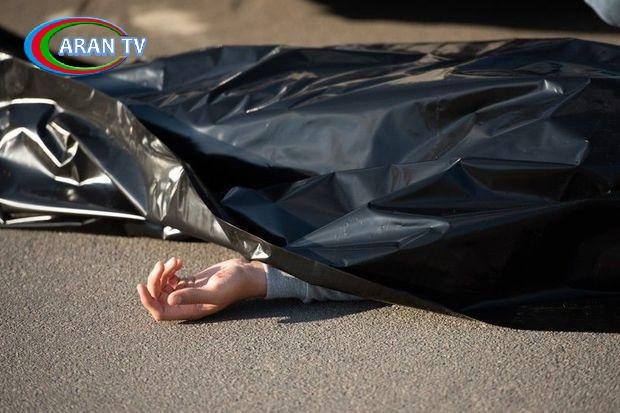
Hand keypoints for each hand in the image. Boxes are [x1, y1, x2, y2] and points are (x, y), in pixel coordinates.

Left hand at [137, 257, 266, 320]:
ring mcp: (188, 293)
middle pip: (159, 297)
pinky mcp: (192, 282)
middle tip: (162, 264)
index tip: (140, 286)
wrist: (246, 273)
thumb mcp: (214, 290)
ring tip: (174, 261)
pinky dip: (171, 269)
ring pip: (163, 286)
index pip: (160, 312)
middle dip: (156, 280)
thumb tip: (169, 300)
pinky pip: (172, 278)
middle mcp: (187, 304)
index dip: (147, 301)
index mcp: (191, 311)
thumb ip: (192, 296)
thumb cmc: (234, 284)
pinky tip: (179, 261)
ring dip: (163, 272)